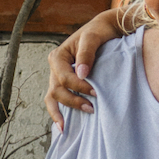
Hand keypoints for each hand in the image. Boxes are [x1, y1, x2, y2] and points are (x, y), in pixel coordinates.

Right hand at [44, 8, 126, 128]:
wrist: (105, 31)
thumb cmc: (99, 33)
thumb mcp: (93, 38)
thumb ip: (87, 54)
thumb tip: (82, 73)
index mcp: (58, 57)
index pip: (64, 78)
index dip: (78, 87)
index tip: (96, 92)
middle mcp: (55, 68)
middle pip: (56, 90)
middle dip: (72, 101)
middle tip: (92, 109)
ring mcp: (59, 77)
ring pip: (53, 98)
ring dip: (61, 112)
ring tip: (66, 128)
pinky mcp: (66, 84)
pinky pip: (58, 100)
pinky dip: (59, 112)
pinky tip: (65, 126)